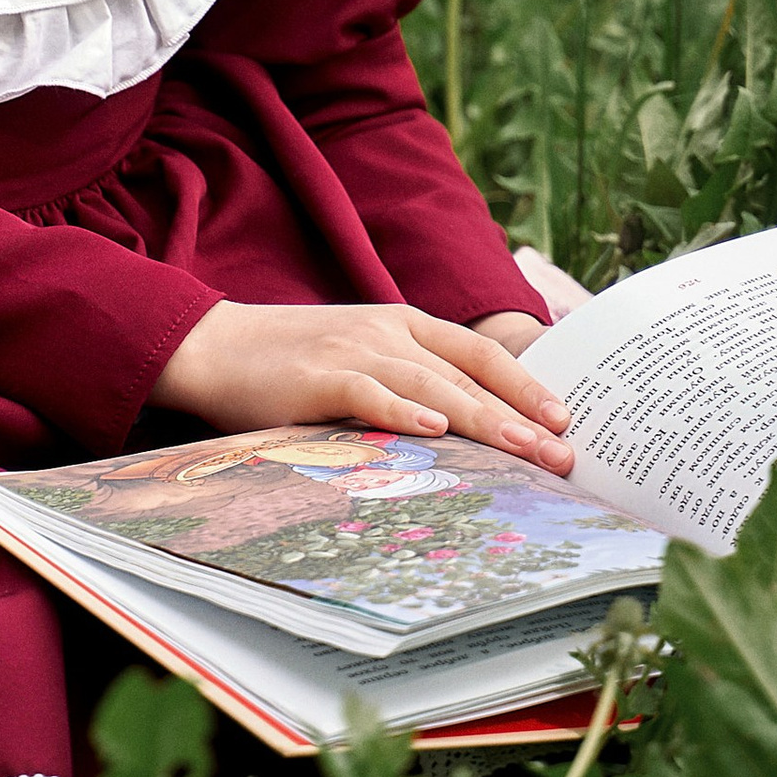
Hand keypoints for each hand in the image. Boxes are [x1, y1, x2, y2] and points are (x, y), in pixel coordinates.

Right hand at [154, 299, 573, 470]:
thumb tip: (464, 428)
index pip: (477, 352)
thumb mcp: (357, 357)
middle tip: (564, 454)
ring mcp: (351, 350)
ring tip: (524, 448)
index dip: (524, 383)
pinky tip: (436, 430)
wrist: (212, 347)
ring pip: (431, 384)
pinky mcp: (317, 377)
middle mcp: (384, 330)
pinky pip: (370, 392)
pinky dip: (405, 410)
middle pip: (466, 373)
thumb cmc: (289, 363)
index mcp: (400, 323)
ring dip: (482, 418)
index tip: (564, 417)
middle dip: (520, 415)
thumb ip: (406, 379)